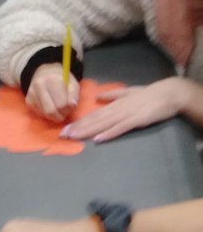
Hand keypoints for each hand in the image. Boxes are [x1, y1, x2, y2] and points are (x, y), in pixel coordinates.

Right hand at [25, 63, 78, 121]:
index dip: (68, 109)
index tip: (70, 106)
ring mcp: (32, 94)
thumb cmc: (61, 80)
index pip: (61, 103)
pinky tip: (50, 106)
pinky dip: (47, 114)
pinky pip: (40, 113)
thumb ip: (74, 94)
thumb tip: (72, 105)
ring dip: (54, 115)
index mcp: (52, 80)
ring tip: (58, 108)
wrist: (44, 73)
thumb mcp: (72, 83)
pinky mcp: (28, 101)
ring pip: (45, 114)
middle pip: (51, 111)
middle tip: (65, 111)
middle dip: (60, 114)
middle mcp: (39, 86)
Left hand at [59, 77, 189, 142]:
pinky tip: (98, 139)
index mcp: (114, 104)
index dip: (78, 122)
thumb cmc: (150, 94)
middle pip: (94, 120)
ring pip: (103, 124)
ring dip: (88, 131)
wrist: (169, 93)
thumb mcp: (129, 92)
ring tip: (74, 137)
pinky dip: (109, 133)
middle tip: (62, 135)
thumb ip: (114, 95)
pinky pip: (120, 128)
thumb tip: (99, 96)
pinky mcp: (136, 120)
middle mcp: (117, 109)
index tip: (65, 129)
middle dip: (78, 128)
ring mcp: (126, 114)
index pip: (93, 115)